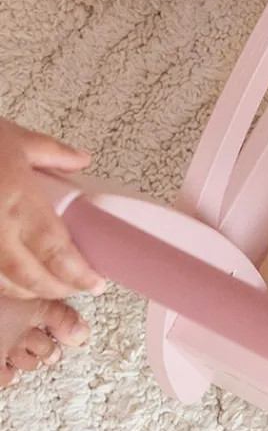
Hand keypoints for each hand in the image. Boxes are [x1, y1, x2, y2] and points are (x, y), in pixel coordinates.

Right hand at [0, 120, 104, 299]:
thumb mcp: (17, 140)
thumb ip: (54, 153)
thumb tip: (82, 160)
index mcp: (17, 200)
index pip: (53, 248)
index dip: (75, 273)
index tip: (95, 283)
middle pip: (29, 274)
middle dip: (56, 289)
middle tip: (79, 289)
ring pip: (2, 281)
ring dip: (28, 291)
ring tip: (50, 287)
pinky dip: (3, 283)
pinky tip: (15, 282)